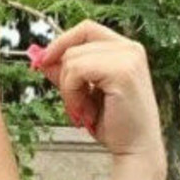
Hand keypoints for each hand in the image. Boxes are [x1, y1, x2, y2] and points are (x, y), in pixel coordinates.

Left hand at [28, 20, 165, 165]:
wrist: (136, 149)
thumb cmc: (116, 125)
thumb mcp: (85, 94)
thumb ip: (68, 74)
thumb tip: (43, 59)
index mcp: (126, 50)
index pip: (86, 29)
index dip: (61, 42)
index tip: (43, 60)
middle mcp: (130, 49)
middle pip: (75, 45)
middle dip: (63, 75)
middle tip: (73, 102)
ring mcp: (128, 58)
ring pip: (72, 58)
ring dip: (68, 88)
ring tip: (83, 110)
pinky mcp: (122, 71)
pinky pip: (76, 70)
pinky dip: (71, 92)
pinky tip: (84, 111)